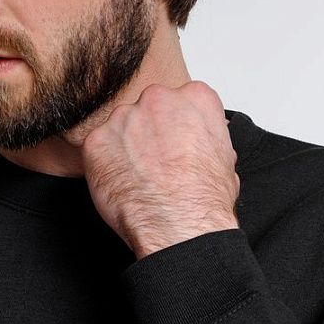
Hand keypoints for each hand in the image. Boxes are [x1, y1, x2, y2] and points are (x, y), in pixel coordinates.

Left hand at [80, 81, 240, 259]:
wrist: (179, 225)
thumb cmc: (203, 199)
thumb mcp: (225, 159)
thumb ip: (206, 137)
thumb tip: (198, 143)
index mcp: (195, 98)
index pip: (182, 100)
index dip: (177, 126)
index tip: (176, 143)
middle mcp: (158, 99)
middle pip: (149, 108)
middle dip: (149, 132)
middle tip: (156, 163)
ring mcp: (125, 117)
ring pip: (121, 126)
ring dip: (125, 146)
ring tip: (138, 177)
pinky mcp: (97, 139)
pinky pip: (97, 146)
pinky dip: (104, 163)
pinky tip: (121, 183)